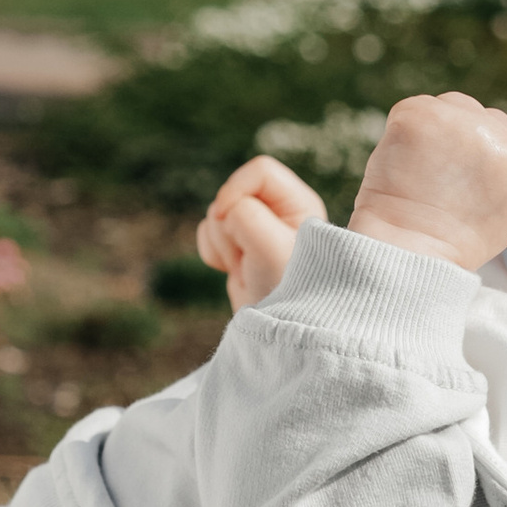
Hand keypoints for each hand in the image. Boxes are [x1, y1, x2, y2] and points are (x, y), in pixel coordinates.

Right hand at [199, 155, 326, 310]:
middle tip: (246, 256)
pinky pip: (207, 233)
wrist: (277, 335)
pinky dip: (214, 253)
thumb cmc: (289, 292)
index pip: (260, 171)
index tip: (225, 216)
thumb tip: (225, 211)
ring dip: (223, 243)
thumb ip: (247, 217)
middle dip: (229, 225)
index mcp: (298, 203)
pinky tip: (234, 272)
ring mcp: (255, 228)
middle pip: (232, 192)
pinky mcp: (237, 246)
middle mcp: (279, 211)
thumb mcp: (272, 250)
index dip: (237, 189)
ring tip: (245, 268)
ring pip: (216, 214)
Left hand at [349, 91, 506, 273]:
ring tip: (425, 170)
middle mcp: (506, 145)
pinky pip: (417, 108)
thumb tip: (498, 132)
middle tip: (444, 177)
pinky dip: (406, 129)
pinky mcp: (425, 116)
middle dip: (466, 138)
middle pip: (488, 115)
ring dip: (439, 127)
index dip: (500, 144)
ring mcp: (466, 127)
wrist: (406, 251)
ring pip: (455, 105)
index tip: (477, 168)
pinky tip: (403, 160)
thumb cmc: (451, 239)